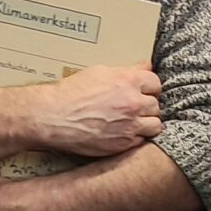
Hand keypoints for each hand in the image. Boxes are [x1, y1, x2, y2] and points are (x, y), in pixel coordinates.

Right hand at [43, 64, 162, 156]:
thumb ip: (127, 71)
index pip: (156, 83)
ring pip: (154, 125)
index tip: (143, 90)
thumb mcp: (99, 72)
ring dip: (147, 122)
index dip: (148, 87)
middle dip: (147, 105)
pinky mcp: (123, 144)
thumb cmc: (72, 93)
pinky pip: (141, 141)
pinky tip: (123, 132)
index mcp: (128, 82)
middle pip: (156, 105)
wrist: (54, 117)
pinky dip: (135, 137)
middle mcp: (133, 104)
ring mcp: (129, 126)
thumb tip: (146, 67)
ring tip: (133, 120)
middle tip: (134, 106)